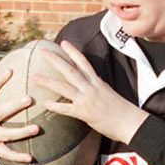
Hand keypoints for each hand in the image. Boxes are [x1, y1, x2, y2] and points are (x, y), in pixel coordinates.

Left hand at [23, 39, 145, 145]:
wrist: (130, 122)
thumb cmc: (121, 110)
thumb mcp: (108, 93)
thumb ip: (95, 87)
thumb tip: (88, 84)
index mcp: (97, 81)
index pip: (83, 62)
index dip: (72, 51)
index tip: (63, 42)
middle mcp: (91, 87)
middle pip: (70, 70)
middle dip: (55, 60)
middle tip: (42, 52)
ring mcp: (87, 99)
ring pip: (64, 87)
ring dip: (48, 82)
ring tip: (34, 76)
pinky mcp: (85, 113)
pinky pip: (67, 109)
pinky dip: (55, 106)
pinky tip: (45, 103)